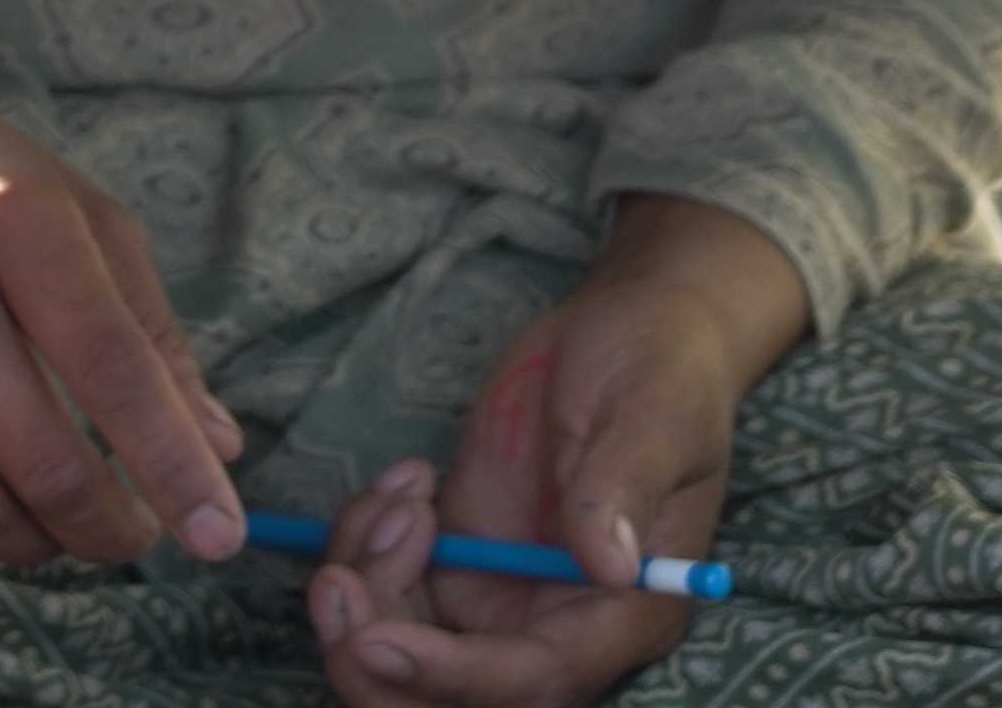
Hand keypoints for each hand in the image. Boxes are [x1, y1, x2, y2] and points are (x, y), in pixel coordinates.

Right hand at [0, 63, 249, 569]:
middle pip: (36, 454)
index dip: (171, 464)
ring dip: (32, 544)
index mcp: (10, 215)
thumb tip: (215, 448)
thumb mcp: (75, 215)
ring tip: (56, 525)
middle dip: (106, 526)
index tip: (219, 539)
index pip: (108, 364)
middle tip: (135, 538)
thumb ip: (148, 330)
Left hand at [304, 196, 804, 706]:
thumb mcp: (654, 418)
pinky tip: (405, 478)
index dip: (451, 675)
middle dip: (374, 654)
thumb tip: (610, 565)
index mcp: (622, 615)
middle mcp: (555, 624)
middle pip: (448, 694)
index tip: (377, 641)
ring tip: (398, 491)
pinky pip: (388, 581)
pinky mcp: (458, 554)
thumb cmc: (665, 371)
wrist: (629, 330)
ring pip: (401, 640)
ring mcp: (499, 592)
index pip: (531, 681)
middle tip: (336, 577)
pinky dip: (367, 541)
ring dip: (365, 582)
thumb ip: (622, 487)